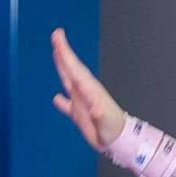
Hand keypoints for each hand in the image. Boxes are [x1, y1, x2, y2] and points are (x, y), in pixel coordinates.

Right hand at [51, 27, 126, 150]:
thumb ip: (100, 114)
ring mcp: (82, 102)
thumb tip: (95, 109)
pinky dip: (61, 101)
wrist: (119, 142)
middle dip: (63, 52)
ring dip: (62, 66)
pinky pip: (68, 104)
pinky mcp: (80, 114)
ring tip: (56, 53)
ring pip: (69, 80)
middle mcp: (85, 92)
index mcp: (89, 91)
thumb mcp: (107, 123)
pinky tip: (56, 98)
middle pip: (71, 68)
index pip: (74, 69)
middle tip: (56, 35)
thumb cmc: (114, 131)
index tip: (59, 40)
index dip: (65, 54)